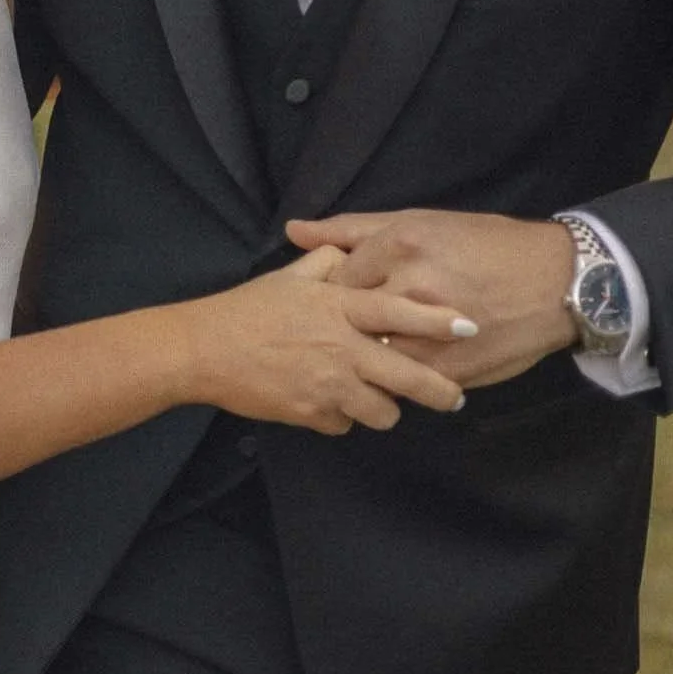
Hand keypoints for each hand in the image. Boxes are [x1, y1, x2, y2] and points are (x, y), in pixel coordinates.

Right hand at [177, 248, 473, 432]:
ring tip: (380, 400)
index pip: (399, 312)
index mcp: (338, 308)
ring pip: (384, 412)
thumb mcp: (287, 277)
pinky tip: (329, 403)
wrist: (203, 351)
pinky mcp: (312, 414)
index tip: (469, 327)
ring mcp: (329, 385)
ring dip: (386, 408)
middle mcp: (342, 348)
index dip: (437, 321)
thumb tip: (348, 250)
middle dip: (440, 392)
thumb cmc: (247, 309)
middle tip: (454, 397)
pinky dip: (342, 416)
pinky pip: (345, 424)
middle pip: (409, 378)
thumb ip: (325, 262)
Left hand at [286, 210, 576, 389]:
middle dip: (342, 328)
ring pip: (373, 354)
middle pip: (348, 319)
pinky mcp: (449, 369)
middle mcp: (411, 286)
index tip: (337, 301)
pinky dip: (397, 380)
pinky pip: (404, 382)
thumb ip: (351, 229)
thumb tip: (294, 231)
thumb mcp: (419, 222)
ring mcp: (430, 332)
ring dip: (367, 357)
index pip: (335, 278)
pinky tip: (400, 373)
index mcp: (400, 245)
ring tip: (366, 355)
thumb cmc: (486, 245)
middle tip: (343, 332)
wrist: (561, 283)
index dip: (332, 293)